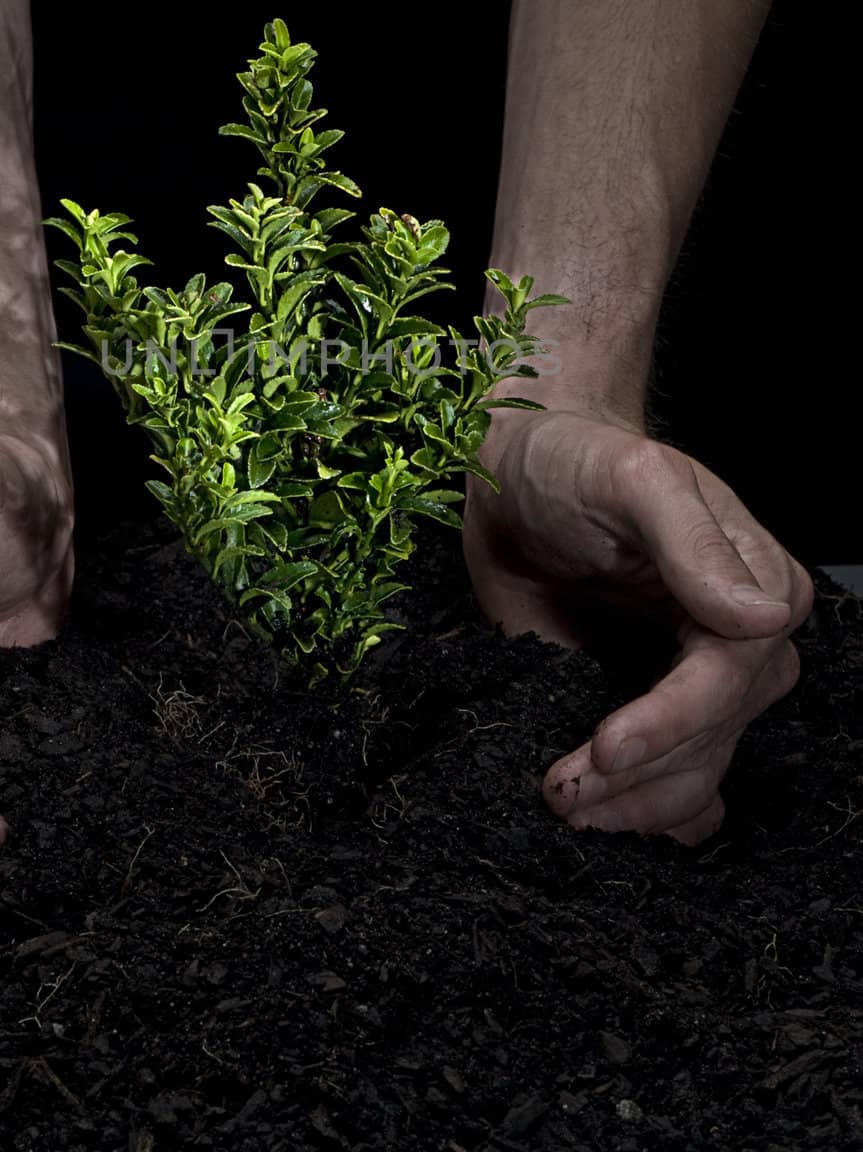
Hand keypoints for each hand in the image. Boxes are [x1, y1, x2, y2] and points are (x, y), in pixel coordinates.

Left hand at [463, 404, 811, 843]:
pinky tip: (604, 817)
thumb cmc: (572, 461)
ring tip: (564, 802)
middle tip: (562, 789)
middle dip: (642, 772)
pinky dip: (646, 813)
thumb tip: (765, 615)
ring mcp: (695, 681)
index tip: (606, 746)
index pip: (733, 673)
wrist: (514, 477)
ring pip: (697, 774)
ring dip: (636, 805)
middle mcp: (739, 640)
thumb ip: (692, 541)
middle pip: (715, 734)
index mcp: (756, 580)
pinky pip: (677, 786)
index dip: (674, 719)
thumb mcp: (628, 478)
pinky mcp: (652, 709)